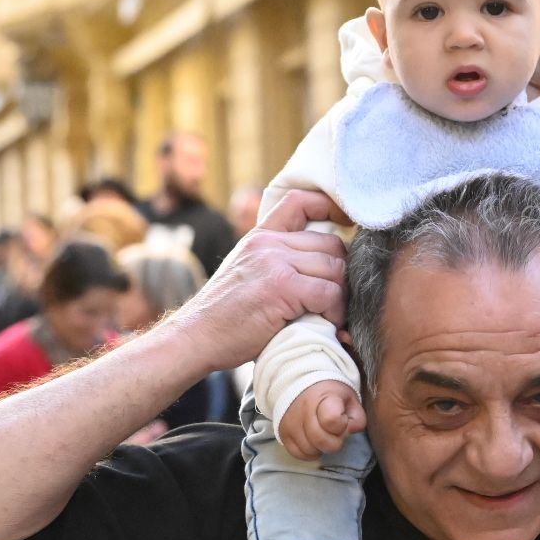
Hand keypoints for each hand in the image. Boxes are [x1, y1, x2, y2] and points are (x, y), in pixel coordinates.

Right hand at [163, 190, 348, 372]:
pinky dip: (335, 312)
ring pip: (336, 269)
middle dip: (342, 273)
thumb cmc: (225, 317)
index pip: (299, 201)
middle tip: (338, 299)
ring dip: (340, 296)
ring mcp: (275, 263)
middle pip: (332, 244)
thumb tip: (322, 269)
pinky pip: (330, 293)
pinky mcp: (283, 287)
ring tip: (331, 315)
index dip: (330, 207)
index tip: (346, 224)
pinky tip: (327, 324)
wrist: (194, 338)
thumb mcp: (247, 273)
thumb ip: (277, 262)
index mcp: (260, 237)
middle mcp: (269, 244)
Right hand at [278, 379, 366, 459]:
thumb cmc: (329, 394)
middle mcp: (303, 410)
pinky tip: (314, 441)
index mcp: (323, 397)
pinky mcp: (283, 434)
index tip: (343, 419)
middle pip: (320, 440)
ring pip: (309, 450)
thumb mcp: (350, 398)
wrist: (301, 384)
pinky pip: (298, 454)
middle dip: (334, 442)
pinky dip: (309, 452)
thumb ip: (357, 417)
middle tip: (335, 432)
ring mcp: (290, 423)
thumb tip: (349, 431)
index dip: (342, 426)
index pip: (332, 421)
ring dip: (321, 448)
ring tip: (324, 434)